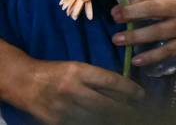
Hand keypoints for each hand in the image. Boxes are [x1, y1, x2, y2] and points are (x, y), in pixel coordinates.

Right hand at [21, 58, 142, 123]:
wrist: (24, 82)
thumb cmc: (55, 72)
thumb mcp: (77, 67)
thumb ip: (97, 77)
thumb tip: (121, 87)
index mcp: (79, 72)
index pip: (111, 81)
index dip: (129, 89)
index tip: (141, 94)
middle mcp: (73, 90)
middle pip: (106, 103)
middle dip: (124, 108)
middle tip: (136, 109)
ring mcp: (63, 107)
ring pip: (95, 116)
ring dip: (111, 117)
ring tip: (123, 116)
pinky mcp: (56, 121)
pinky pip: (80, 123)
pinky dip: (93, 121)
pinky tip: (102, 120)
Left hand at [110, 0, 175, 68]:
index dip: (133, 3)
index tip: (117, 9)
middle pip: (153, 12)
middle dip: (131, 17)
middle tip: (114, 22)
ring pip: (159, 32)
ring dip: (137, 38)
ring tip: (119, 41)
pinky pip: (171, 50)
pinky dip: (154, 56)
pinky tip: (139, 60)